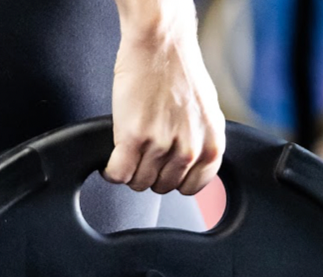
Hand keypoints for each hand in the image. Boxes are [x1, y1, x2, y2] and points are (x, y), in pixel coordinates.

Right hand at [105, 0, 225, 194]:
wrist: (160, 42)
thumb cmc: (180, 70)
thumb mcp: (205, 114)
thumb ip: (201, 144)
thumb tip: (190, 165)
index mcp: (211, 146)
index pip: (191, 188)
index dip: (173, 180)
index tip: (163, 171)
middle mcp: (189, 149)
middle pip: (162, 187)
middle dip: (150, 174)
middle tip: (143, 156)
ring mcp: (160, 145)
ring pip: (139, 183)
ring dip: (129, 172)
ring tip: (127, 154)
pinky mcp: (133, 138)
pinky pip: (118, 174)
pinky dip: (111, 172)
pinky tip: (111, 160)